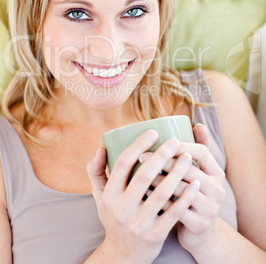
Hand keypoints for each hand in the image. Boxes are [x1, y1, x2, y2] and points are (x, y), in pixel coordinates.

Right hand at [87, 130, 199, 263]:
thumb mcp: (99, 197)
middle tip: (175, 141)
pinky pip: (173, 214)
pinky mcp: (154, 236)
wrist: (123, 255)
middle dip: (161, 156)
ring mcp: (138, 224)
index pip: (123, 164)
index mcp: (109, 195)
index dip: (138, 145)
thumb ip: (96, 171)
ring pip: (160, 194)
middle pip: (144, 176)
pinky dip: (185, 198)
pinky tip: (195, 184)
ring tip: (188, 157)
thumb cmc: (113, 217)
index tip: (153, 132)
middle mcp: (121, 209)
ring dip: (176, 173)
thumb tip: (101, 147)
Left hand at [140, 124, 225, 252]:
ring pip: (180, 189)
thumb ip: (197, 149)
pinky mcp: (199, 224)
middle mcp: (218, 189)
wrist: (201, 232)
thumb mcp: (199, 173)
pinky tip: (143, 194)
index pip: (202, 151)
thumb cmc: (193, 194)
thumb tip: (198, 124)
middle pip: (189, 169)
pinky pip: (175, 209)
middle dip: (163, 160)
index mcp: (217, 173)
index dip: (181, 145)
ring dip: (157, 179)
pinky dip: (158, 200)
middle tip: (142, 156)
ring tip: (139, 174)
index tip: (158, 140)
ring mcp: (210, 208)